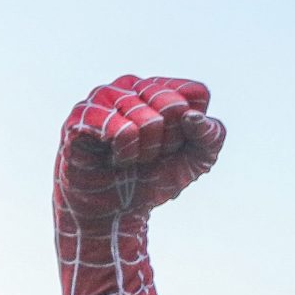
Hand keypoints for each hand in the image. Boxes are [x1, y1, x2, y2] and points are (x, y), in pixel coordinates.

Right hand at [56, 75, 224, 220]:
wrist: (117, 209)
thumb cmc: (155, 176)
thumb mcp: (198, 159)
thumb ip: (211, 135)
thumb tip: (193, 116)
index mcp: (162, 88)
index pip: (196, 93)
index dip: (192, 126)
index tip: (177, 142)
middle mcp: (133, 85)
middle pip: (173, 105)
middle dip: (169, 140)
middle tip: (151, 153)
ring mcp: (105, 96)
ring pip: (149, 120)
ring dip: (146, 151)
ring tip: (130, 157)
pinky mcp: (82, 116)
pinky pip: (122, 131)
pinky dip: (126, 153)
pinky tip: (114, 157)